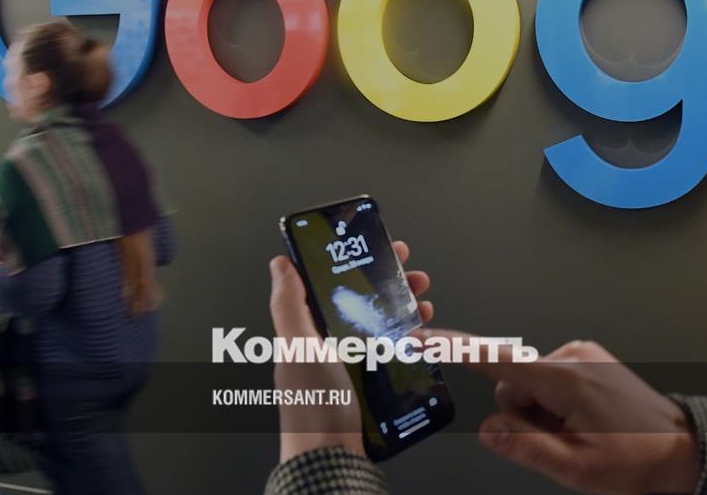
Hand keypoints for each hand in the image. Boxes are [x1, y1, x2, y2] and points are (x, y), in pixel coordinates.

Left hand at [269, 240, 433, 461]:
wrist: (333, 459)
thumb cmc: (314, 405)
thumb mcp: (300, 348)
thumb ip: (289, 306)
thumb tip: (281, 263)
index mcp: (308, 332)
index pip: (334, 284)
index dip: (358, 262)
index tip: (382, 248)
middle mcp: (329, 345)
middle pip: (364, 302)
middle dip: (391, 283)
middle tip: (415, 275)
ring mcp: (351, 365)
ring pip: (383, 324)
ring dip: (406, 308)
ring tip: (425, 301)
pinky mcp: (371, 383)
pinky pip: (393, 351)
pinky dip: (411, 338)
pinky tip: (425, 335)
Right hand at [420, 329, 700, 494]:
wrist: (684, 451)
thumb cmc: (638, 461)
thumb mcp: (576, 468)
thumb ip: (526, 448)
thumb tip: (489, 429)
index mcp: (565, 379)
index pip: (497, 360)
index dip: (455, 350)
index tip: (423, 337)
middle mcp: (573, 356)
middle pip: (513, 384)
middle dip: (525, 416)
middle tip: (563, 443)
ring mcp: (582, 355)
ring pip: (531, 385)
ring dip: (543, 414)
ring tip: (580, 434)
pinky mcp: (588, 360)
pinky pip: (550, 381)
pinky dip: (556, 405)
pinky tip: (585, 423)